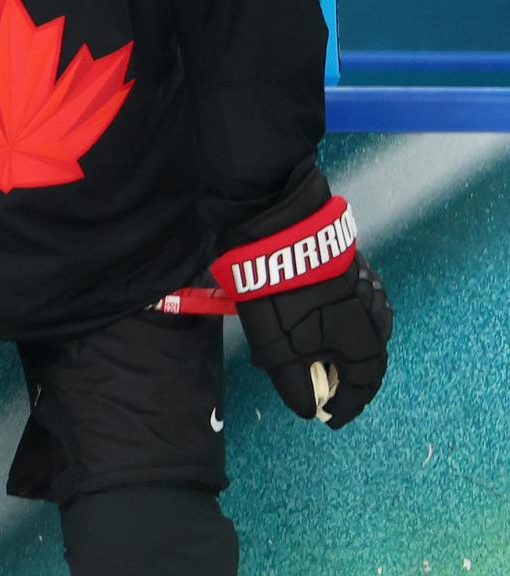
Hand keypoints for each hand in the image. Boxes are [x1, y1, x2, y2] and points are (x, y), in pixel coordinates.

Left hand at [233, 251, 389, 426]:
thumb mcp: (275, 348)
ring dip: (350, 350)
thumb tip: (309, 410)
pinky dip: (347, 323)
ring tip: (324, 359)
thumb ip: (294, 383)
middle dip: (347, 378)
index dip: (346, 405)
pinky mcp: (354, 268)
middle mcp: (373, 318)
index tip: (330, 417)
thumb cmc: (277, 294)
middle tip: (325, 388)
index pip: (363, 385)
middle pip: (369, 358)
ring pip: (368, 330)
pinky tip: (328, 322)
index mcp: (360, 342)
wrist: (277, 230)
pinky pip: (360, 306)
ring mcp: (367, 289)